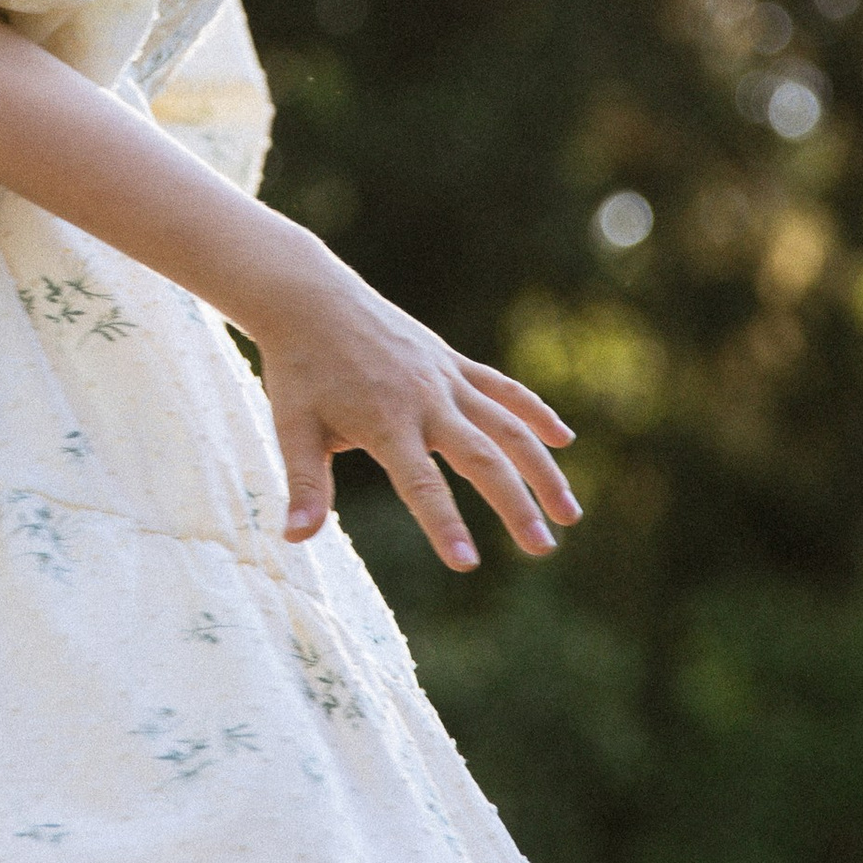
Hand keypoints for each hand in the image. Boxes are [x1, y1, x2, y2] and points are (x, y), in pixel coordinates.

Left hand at [250, 249, 579, 573]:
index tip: (468, 564)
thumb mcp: (292, 427)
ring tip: (570, 513)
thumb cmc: (298, 368)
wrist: (309, 298)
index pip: (421, 484)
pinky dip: (534, 411)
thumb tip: (293, 540)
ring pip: (507, 425)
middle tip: (542, 548)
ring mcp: (444, 377)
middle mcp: (425, 400)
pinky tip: (563, 438)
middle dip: (516, 505)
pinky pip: (502, 387)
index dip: (444, 525)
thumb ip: (305, 486)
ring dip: (542, 469)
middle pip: (483, 457)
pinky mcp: (450, 360)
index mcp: (385, 422)